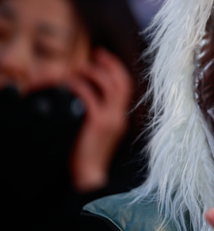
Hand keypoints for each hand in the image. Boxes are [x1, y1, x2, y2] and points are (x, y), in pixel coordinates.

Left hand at [67, 48, 132, 192]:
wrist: (89, 177)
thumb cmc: (88, 155)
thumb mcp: (98, 132)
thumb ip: (99, 115)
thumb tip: (89, 96)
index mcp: (121, 117)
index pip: (126, 85)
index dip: (116, 68)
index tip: (103, 57)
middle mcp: (120, 116)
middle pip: (122, 81)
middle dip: (110, 63)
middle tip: (96, 53)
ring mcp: (111, 120)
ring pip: (110, 85)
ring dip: (94, 72)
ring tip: (80, 69)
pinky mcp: (98, 124)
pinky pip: (90, 97)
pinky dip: (80, 86)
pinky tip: (70, 85)